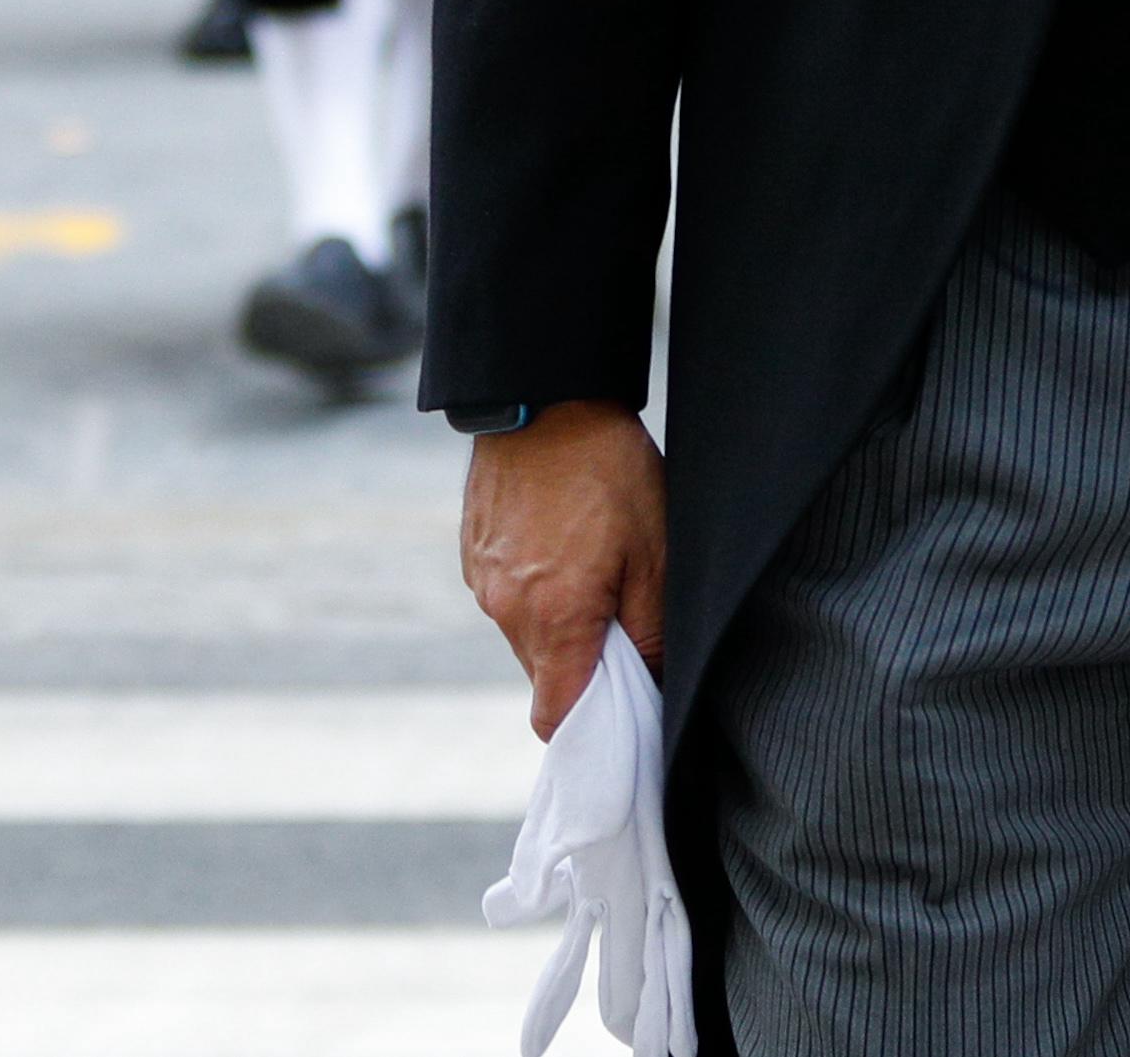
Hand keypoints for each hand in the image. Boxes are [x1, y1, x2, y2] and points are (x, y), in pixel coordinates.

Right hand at [466, 403, 668, 736]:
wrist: (547, 400)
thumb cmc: (609, 472)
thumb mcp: (655, 552)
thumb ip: (651, 631)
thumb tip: (652, 686)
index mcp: (554, 618)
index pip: (555, 717)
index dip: (587, 728)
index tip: (620, 716)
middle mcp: (507, 611)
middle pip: (545, 675)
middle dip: (584, 667)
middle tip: (626, 625)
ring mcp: (483, 583)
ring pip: (527, 636)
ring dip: (561, 624)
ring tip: (598, 571)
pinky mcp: (474, 556)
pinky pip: (508, 598)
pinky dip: (538, 591)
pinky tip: (567, 546)